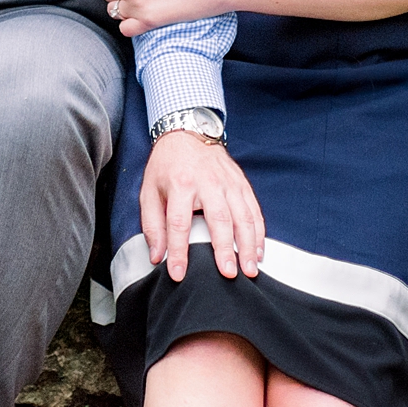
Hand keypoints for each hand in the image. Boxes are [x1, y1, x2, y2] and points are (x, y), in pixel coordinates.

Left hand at [141, 129, 263, 280]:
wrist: (187, 132)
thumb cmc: (166, 166)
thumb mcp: (149, 191)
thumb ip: (152, 225)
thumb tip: (156, 256)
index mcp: (180, 184)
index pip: (179, 223)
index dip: (178, 251)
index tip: (179, 274)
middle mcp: (208, 182)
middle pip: (219, 219)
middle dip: (225, 249)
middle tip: (229, 273)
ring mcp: (228, 183)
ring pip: (243, 216)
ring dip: (248, 245)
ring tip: (250, 269)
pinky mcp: (241, 183)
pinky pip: (254, 210)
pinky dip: (258, 232)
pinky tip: (259, 251)